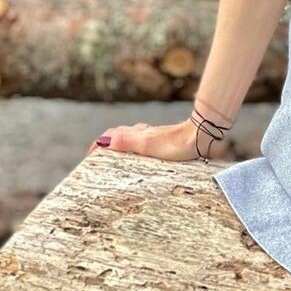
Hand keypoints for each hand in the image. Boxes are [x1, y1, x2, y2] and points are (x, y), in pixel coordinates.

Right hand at [84, 117, 228, 163]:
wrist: (202, 137)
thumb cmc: (176, 143)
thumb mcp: (147, 145)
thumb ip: (126, 142)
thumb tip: (102, 142)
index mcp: (136, 134)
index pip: (109, 137)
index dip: (97, 146)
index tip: (89, 158)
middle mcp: (143, 133)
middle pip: (119, 135)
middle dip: (107, 144)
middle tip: (99, 157)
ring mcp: (154, 136)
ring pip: (132, 137)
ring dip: (122, 144)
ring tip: (117, 156)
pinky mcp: (165, 141)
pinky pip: (145, 142)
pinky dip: (137, 147)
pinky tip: (144, 155)